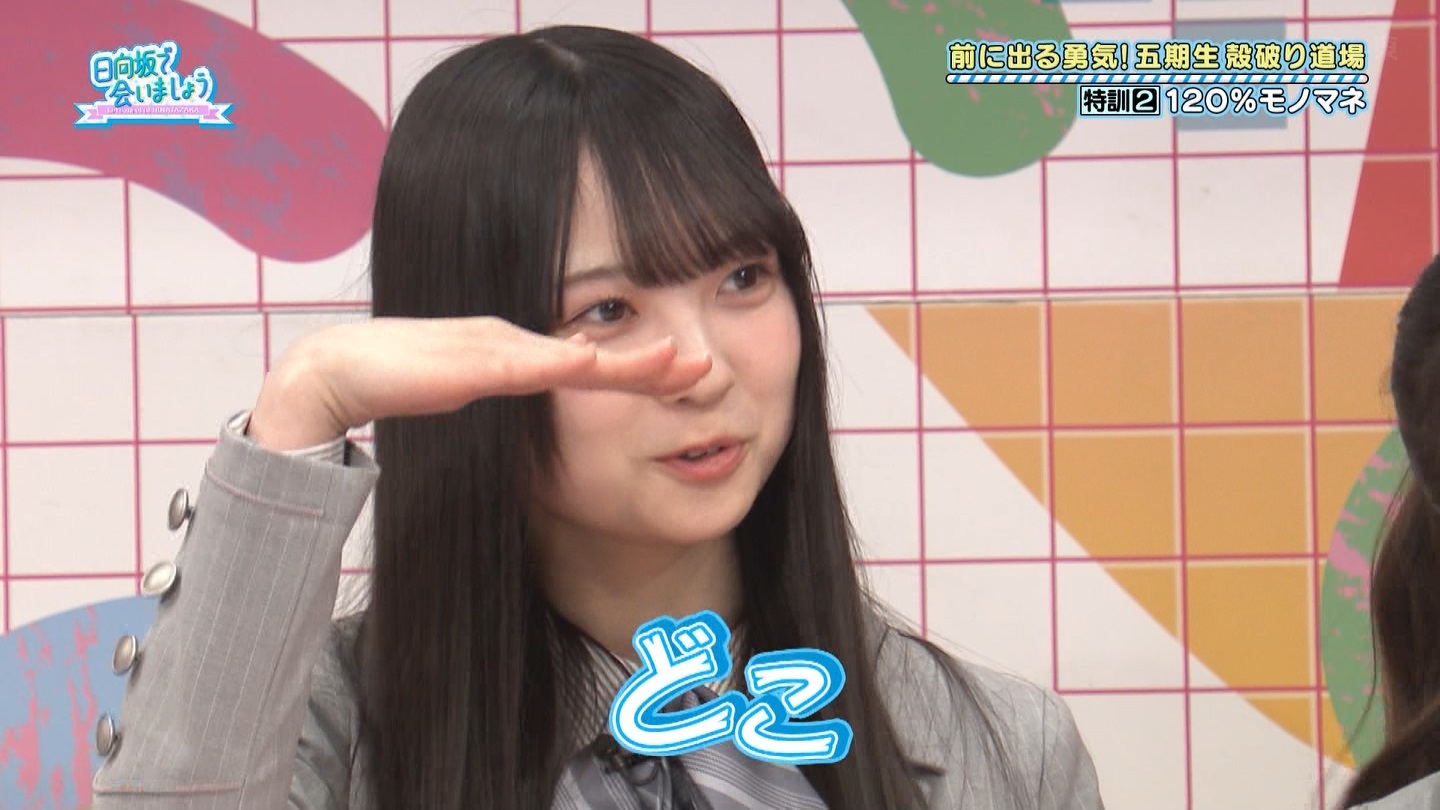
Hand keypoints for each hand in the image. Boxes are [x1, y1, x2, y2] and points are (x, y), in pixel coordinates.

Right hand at [248, 316, 711, 450]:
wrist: (334, 371)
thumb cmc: (396, 386)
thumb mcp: (465, 399)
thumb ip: (501, 403)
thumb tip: (534, 421)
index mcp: (515, 355)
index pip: (587, 363)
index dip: (637, 368)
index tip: (684, 374)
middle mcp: (513, 343)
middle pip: (594, 355)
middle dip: (650, 361)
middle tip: (704, 365)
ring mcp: (492, 347)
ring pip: (571, 355)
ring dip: (622, 361)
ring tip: (672, 362)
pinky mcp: (467, 360)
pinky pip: (521, 364)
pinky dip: (558, 362)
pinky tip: (591, 362)